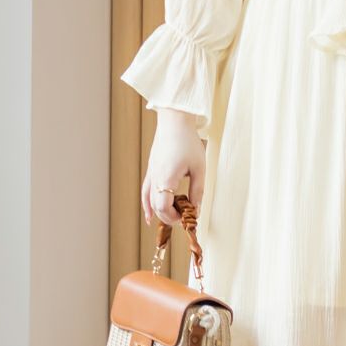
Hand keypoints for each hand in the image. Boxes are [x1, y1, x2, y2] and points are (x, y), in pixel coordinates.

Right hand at [141, 109, 205, 226]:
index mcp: (166, 178)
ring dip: (157, 213)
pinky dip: (147, 204)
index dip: (174, 217)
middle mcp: (155, 177)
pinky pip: (145, 190)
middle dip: (168, 217)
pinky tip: (149, 214)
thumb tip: (196, 209)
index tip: (186, 217)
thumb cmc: (188, 142)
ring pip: (148, 199)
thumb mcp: (199, 168)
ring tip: (165, 223)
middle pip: (156, 206)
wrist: (174, 122)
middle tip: (182, 218)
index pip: (164, 207)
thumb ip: (197, 191)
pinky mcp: (151, 169)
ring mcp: (151, 173)